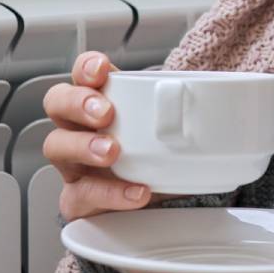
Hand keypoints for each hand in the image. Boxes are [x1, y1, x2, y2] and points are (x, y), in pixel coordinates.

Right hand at [43, 51, 173, 219]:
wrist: (156, 205)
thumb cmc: (157, 158)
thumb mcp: (170, 129)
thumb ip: (183, 111)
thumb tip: (217, 95)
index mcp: (100, 102)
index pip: (82, 73)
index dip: (86, 67)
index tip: (102, 70)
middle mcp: (79, 128)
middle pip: (56, 103)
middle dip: (77, 102)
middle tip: (105, 113)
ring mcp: (74, 163)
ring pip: (55, 146)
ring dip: (83, 145)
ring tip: (112, 152)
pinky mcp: (78, 198)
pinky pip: (80, 194)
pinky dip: (108, 193)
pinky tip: (135, 192)